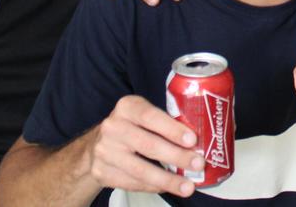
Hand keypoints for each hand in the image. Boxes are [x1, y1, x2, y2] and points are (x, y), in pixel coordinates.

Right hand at [86, 95, 202, 196]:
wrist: (96, 145)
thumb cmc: (131, 127)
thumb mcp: (142, 115)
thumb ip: (164, 122)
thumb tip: (200, 140)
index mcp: (127, 107)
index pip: (151, 117)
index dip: (172, 129)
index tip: (193, 140)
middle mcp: (112, 127)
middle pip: (148, 145)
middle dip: (177, 157)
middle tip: (198, 164)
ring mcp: (105, 151)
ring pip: (140, 170)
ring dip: (168, 180)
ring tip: (187, 186)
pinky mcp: (101, 172)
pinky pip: (132, 183)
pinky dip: (153, 187)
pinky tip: (167, 187)